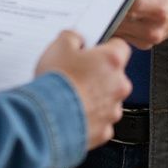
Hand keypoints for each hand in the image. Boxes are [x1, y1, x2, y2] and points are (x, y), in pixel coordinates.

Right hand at [35, 30, 131, 149]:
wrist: (47, 119)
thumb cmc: (56, 83)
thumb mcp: (59, 45)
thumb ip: (73, 37)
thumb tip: (75, 38)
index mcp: (112, 61)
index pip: (120, 46)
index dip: (105, 47)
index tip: (94, 50)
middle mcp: (119, 85)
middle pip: (115, 75)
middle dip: (99, 74)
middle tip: (77, 73)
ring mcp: (113, 110)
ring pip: (108, 100)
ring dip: (95, 97)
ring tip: (71, 95)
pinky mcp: (104, 131)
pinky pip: (100, 120)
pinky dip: (89, 117)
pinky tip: (72, 112)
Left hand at [113, 0, 167, 49]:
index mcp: (160, 9)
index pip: (131, 4)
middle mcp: (153, 28)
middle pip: (120, 18)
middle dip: (108, 5)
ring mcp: (147, 39)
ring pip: (117, 28)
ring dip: (108, 16)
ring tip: (104, 1)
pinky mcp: (142, 44)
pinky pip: (120, 34)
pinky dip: (114, 23)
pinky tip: (114, 12)